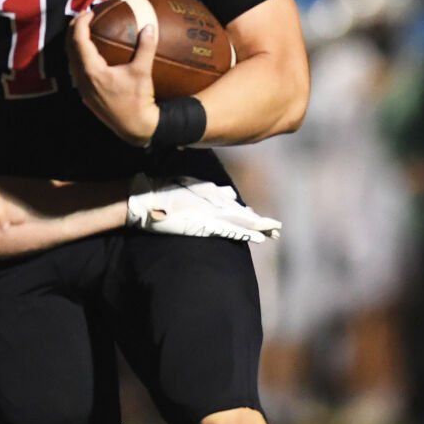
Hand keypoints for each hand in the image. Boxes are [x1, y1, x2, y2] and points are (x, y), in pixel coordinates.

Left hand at [69, 10, 160, 147]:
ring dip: (75, 44)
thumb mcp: (143, 72)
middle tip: (83, 16)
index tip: (88, 12)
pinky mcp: (86, 95)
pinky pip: (77, 71)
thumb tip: (149, 25)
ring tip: (85, 31)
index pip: (79, 42)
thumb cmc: (138, 100)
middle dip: (74, 30)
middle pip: (70, 49)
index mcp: (92, 71)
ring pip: (71, 61)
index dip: (80, 24)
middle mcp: (82, 80)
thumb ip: (146, 47)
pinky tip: (91, 53)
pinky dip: (80, 57)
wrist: (135, 127)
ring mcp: (82, 89)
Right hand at [126, 175, 281, 241]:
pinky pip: (230, 230)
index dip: (248, 214)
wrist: (145, 197)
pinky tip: (258, 238)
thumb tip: (229, 194)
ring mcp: (209, 213)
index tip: (260, 220)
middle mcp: (212, 202)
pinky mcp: (204, 224)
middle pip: (242, 214)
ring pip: (241, 221)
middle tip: (277, 227)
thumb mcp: (185, 185)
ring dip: (258, 228)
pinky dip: (245, 234)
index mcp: (207, 193)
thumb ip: (206, 190)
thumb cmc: (160, 191)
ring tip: (274, 232)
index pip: (233, 206)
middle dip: (260, 221)